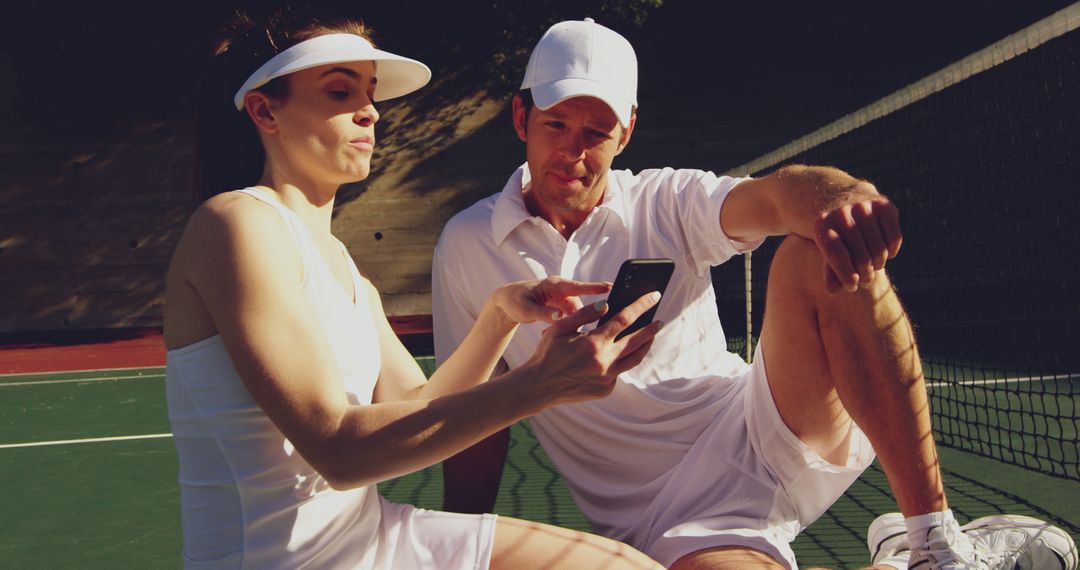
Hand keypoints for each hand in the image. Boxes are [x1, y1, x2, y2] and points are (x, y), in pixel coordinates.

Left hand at [491, 276, 611, 324]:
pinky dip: (565, 326)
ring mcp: (562, 297)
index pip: (577, 286)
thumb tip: (560, 317)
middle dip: (580, 318)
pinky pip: (570, 316)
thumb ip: (543, 314)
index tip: (610, 287)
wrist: (506, 301)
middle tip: (578, 332)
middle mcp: (561, 289)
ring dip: (570, 325)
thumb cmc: (514, 301)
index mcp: (554, 285)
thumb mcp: (526, 310)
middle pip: (580, 304)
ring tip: (550, 333)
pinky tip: (549, 333)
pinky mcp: (561, 305)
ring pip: (576, 313)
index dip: (594, 287)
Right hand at [523, 291, 661, 405]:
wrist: (539, 386)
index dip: (641, 306)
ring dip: (643, 346)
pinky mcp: (605, 390)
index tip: (653, 296)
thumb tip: (606, 304)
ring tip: (648, 337)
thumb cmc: (547, 354)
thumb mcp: (560, 328)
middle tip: (659, 321)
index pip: (625, 319)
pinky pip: (618, 373)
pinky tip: (617, 355)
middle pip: (637, 341)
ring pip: (634, 359)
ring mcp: (607, 378)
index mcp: (593, 343)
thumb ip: (584, 314)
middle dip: (651, 328)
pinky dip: (620, 361)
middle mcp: (604, 362)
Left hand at [813, 196, 901, 292]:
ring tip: (872, 265)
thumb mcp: (826, 251)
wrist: (845, 199)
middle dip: (865, 274)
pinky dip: (892, 251)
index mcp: (822, 225)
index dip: (847, 277)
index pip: (838, 257)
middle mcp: (842, 213)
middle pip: (861, 257)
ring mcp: (863, 206)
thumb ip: (830, 272)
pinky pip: (894, 238)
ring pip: (880, 250)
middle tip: (865, 277)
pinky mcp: (884, 205)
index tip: (851, 286)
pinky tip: (885, 252)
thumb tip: (833, 290)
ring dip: (878, 264)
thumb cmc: (836, 235)